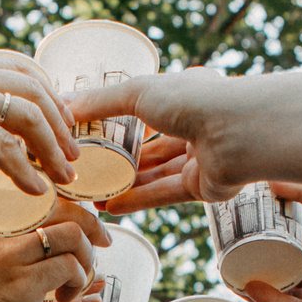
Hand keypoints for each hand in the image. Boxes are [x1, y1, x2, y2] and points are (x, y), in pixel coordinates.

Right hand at [0, 50, 78, 209]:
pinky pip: (3, 144)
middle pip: (34, 87)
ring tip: (66, 174)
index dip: (47, 91)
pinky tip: (37, 189)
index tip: (61, 119)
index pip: (17, 65)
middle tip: (74, 153)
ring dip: (53, 145)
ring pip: (28, 114)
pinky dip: (26, 168)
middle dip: (61, 120)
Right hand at [0, 208, 105, 301]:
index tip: (84, 219)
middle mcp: (1, 228)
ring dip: (87, 258)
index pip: (41, 192)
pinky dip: (78, 283)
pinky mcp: (25, 282)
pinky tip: (66, 299)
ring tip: (79, 280)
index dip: (72, 203)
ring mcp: (12, 254)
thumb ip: (2, 235)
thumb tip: (45, 221)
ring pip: (73, 235)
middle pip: (64, 206)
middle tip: (102, 242)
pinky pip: (70, 269)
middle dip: (92, 224)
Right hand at [66, 70, 254, 210]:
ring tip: (92, 195)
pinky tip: (111, 208)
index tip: (88, 134)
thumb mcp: (138, 92)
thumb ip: (101, 103)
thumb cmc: (192, 101)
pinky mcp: (204, 186)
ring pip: (155, 173)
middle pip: (150, 146)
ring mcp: (201, 157)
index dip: (118, 120)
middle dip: (119, 160)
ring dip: (125, 184)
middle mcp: (195, 124)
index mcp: (184, 94)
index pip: (146, 108)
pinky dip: (139, 200)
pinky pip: (165, 194)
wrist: (237, 134)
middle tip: (86, 171)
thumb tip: (64, 106)